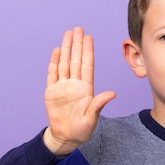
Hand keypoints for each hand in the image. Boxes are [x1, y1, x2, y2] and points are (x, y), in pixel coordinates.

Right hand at [43, 27, 115, 155]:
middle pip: (76, 60)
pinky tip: (57, 50)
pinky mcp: (52, 91)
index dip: (87, 51)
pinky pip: (52, 74)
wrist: (66, 136)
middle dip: (77, 44)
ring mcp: (63, 86)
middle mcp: (75, 84)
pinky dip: (54, 62)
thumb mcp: (92, 118)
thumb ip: (99, 104)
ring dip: (66, 48)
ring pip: (64, 63)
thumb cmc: (82, 129)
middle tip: (78, 28)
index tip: (89, 37)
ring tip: (68, 34)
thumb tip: (112, 94)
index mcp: (86, 89)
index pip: (87, 65)